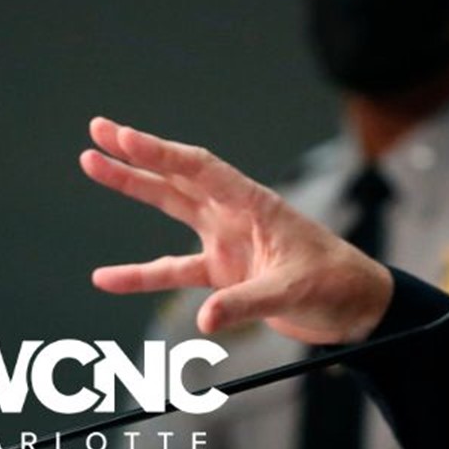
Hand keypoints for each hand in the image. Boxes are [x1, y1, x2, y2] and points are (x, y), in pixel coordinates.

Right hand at [79, 116, 392, 343]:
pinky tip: (106, 277)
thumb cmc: (336, 284)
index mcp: (256, 204)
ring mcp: (228, 241)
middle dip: (139, 154)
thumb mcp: (293, 291)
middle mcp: (236, 215)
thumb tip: (205, 318)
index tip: (123, 137)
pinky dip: (140, 275)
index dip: (161, 153)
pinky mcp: (225, 273)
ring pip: (171, 207)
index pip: (201, 170)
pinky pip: (172, 271)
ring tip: (93, 165)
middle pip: (179, 176)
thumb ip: (247, 302)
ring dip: (134, 188)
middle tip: (98, 131)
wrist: (355, 307)